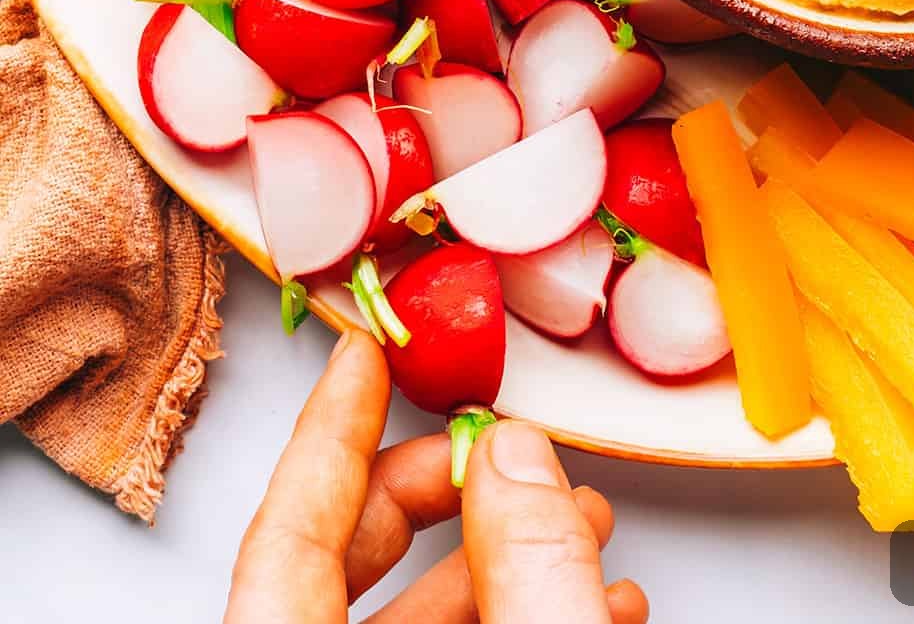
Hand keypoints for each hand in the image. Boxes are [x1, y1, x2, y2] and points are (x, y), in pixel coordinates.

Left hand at [225, 330, 647, 623]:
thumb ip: (530, 566)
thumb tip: (512, 459)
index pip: (287, 536)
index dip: (331, 429)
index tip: (361, 353)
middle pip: (339, 566)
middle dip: (440, 490)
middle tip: (498, 445)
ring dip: (500, 561)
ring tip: (582, 525)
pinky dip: (512, 617)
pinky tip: (588, 601)